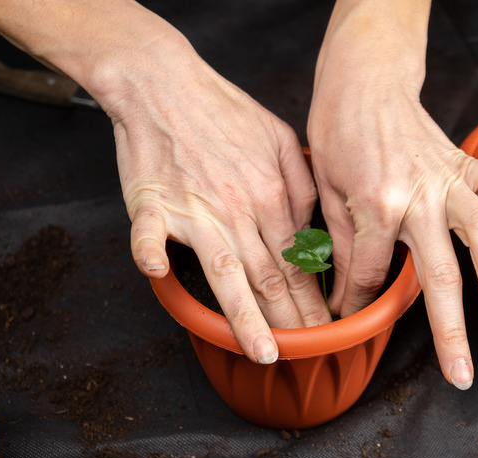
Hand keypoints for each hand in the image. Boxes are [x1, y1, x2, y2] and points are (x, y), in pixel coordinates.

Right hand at [104, 36, 332, 363]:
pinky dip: (152, 250)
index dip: (315, 301)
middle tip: (310, 356)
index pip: (299, 262)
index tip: (327, 329)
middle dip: (293, 323)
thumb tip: (311, 230)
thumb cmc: (223, 111)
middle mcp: (240, 210)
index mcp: (272, 197)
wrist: (167, 82)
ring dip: (245, 316)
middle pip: (271, 277)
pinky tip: (157, 273)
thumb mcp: (282, 139)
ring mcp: (197, 209)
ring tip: (262, 351)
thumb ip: (303, 185)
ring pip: (227, 270)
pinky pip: (150, 232)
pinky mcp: (154, 202)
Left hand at [307, 0, 477, 388]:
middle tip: (461, 375)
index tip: (353, 320)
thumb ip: (342, 246)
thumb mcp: (325, 194)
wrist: (362, 82)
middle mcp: (418, 197)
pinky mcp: (467, 162)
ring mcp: (448, 179)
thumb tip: (348, 294)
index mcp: (375, 206)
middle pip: (439, 276)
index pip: (370, 275)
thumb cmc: (337, 135)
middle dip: (450, 332)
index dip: (358, 303)